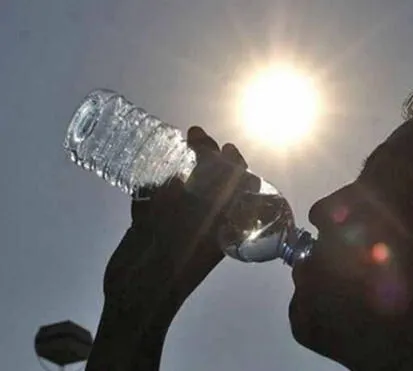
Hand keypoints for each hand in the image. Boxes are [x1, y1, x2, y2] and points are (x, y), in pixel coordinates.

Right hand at [102, 126, 251, 327]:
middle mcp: (200, 222)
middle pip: (208, 182)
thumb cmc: (173, 264)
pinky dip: (147, 186)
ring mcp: (172, 223)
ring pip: (179, 188)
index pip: (237, 190)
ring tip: (174, 146)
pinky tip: (143, 172)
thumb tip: (184, 174)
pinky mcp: (146, 226)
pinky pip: (149, 199)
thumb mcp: (192, 228)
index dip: (235, 167)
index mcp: (220, 226)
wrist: (136, 299)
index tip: (228, 148)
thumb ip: (190, 198)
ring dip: (177, 168)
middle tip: (194, 135)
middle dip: (204, 157)